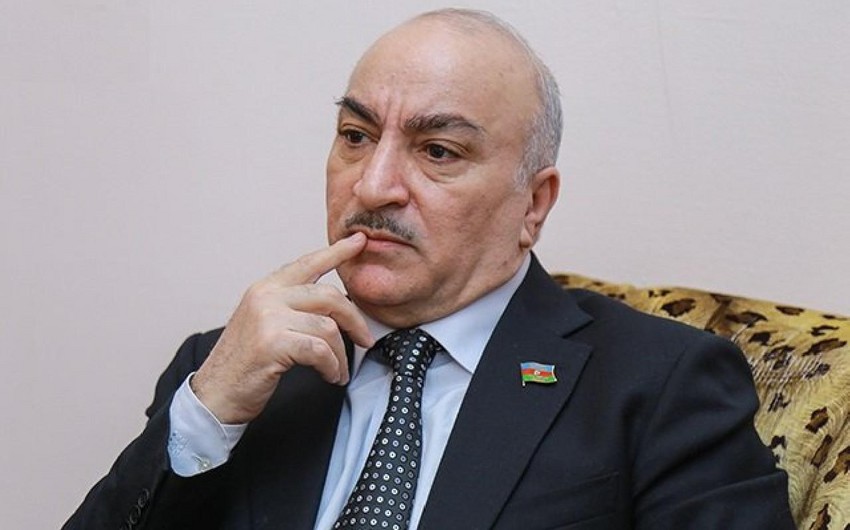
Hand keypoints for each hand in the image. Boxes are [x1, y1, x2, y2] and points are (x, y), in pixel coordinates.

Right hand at [191, 232, 373, 423]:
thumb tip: (334, 304)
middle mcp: (266, 296)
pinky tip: (330, 375)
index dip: (337, 252)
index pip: (308, 263)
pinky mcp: (272, 343)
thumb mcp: (264, 323)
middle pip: (329, 296)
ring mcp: (268, 318)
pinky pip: (320, 350)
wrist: (215, 395)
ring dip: (341, 353)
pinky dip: (332, 366)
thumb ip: (291, 306)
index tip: (359, 242)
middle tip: (365, 339)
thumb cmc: (244, 364)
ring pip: (328, 326)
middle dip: (354, 320)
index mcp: (266, 288)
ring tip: (339, 369)